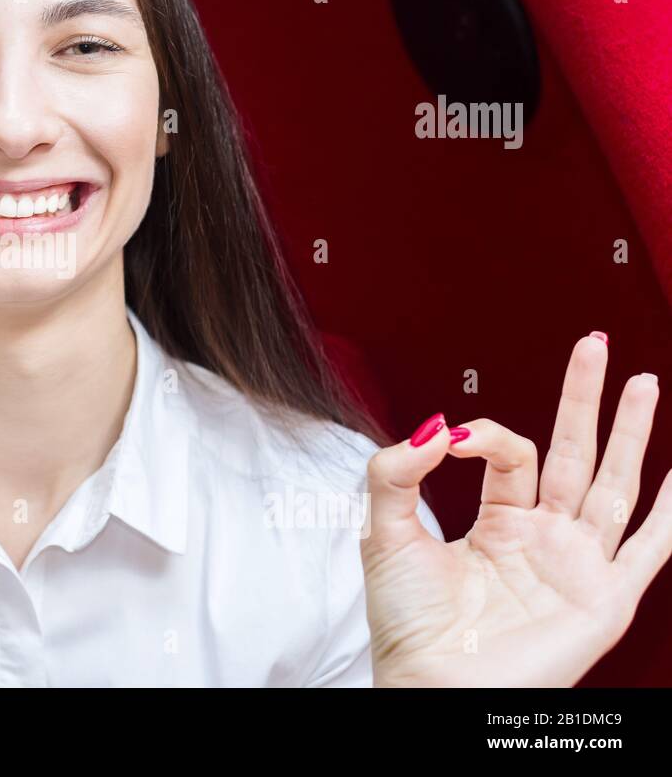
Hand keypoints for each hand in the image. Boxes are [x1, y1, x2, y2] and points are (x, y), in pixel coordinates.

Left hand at [361, 332, 670, 685]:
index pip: (513, 456)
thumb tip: (433, 426)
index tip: (454, 440)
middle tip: (594, 343)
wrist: (431, 684)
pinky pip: (648, 548)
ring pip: (615, 485)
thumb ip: (397, 472)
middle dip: (584, 399)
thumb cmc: (407, 622)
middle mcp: (543, 539)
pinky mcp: (603, 597)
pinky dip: (670, 512)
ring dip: (631, 433)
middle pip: (575, 454)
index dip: (488, 434)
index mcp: (498, 524)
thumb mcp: (385, 531)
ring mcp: (577, 566)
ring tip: (644, 381)